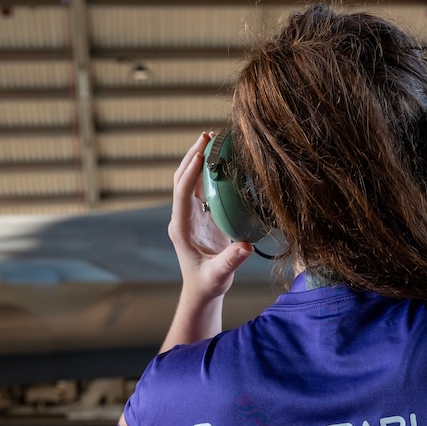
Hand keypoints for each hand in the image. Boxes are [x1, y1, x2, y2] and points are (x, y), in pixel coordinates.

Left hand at [168, 133, 252, 301]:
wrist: (203, 289)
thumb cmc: (208, 283)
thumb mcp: (219, 274)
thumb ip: (231, 261)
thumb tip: (245, 247)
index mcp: (181, 228)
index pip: (181, 194)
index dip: (190, 173)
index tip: (200, 155)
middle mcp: (183, 217)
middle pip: (182, 179)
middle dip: (192, 156)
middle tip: (206, 136)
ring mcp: (192, 214)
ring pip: (190, 180)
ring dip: (199, 158)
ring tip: (213, 138)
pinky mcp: (202, 215)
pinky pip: (203, 187)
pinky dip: (210, 171)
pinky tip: (222, 158)